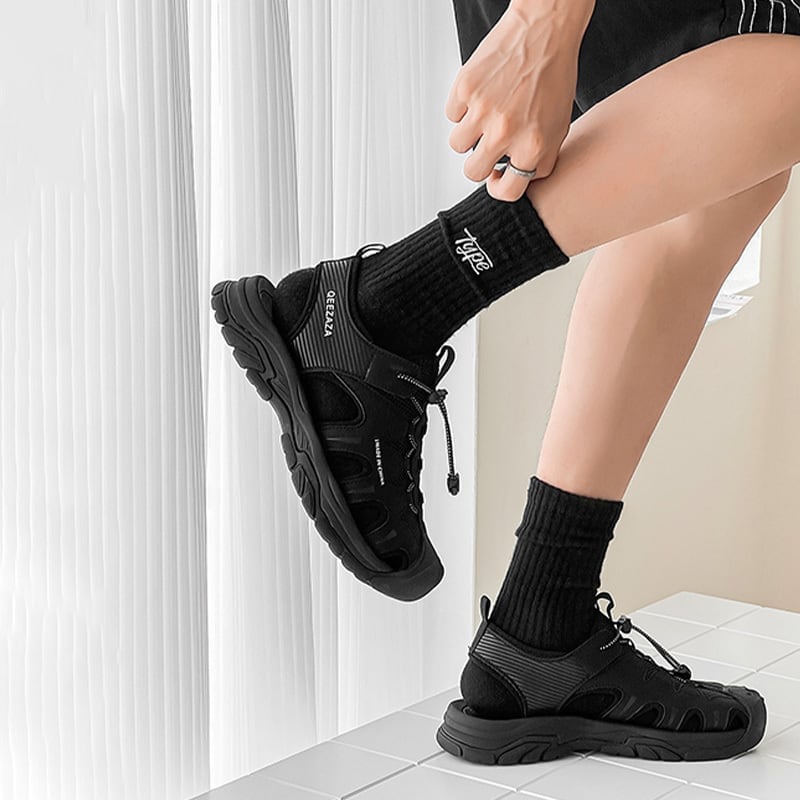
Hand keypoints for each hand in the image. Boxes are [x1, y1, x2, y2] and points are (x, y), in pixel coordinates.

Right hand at [445, 0, 592, 200]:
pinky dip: (462, 108)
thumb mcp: (559, 127)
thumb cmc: (554, 76)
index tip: (496, 177)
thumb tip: (514, 181)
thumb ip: (540, 161)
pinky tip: (482, 93)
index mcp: (531, 145)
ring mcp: (482, 110)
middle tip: (488, 144)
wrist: (544, 30)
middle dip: (480, 161)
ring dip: (469, 134)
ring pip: (457, 145)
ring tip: (485, 114)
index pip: (505, 192)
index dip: (499, 186)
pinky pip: (452, 115)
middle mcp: (505, 131)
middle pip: (473, 172)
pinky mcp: (465, 89)